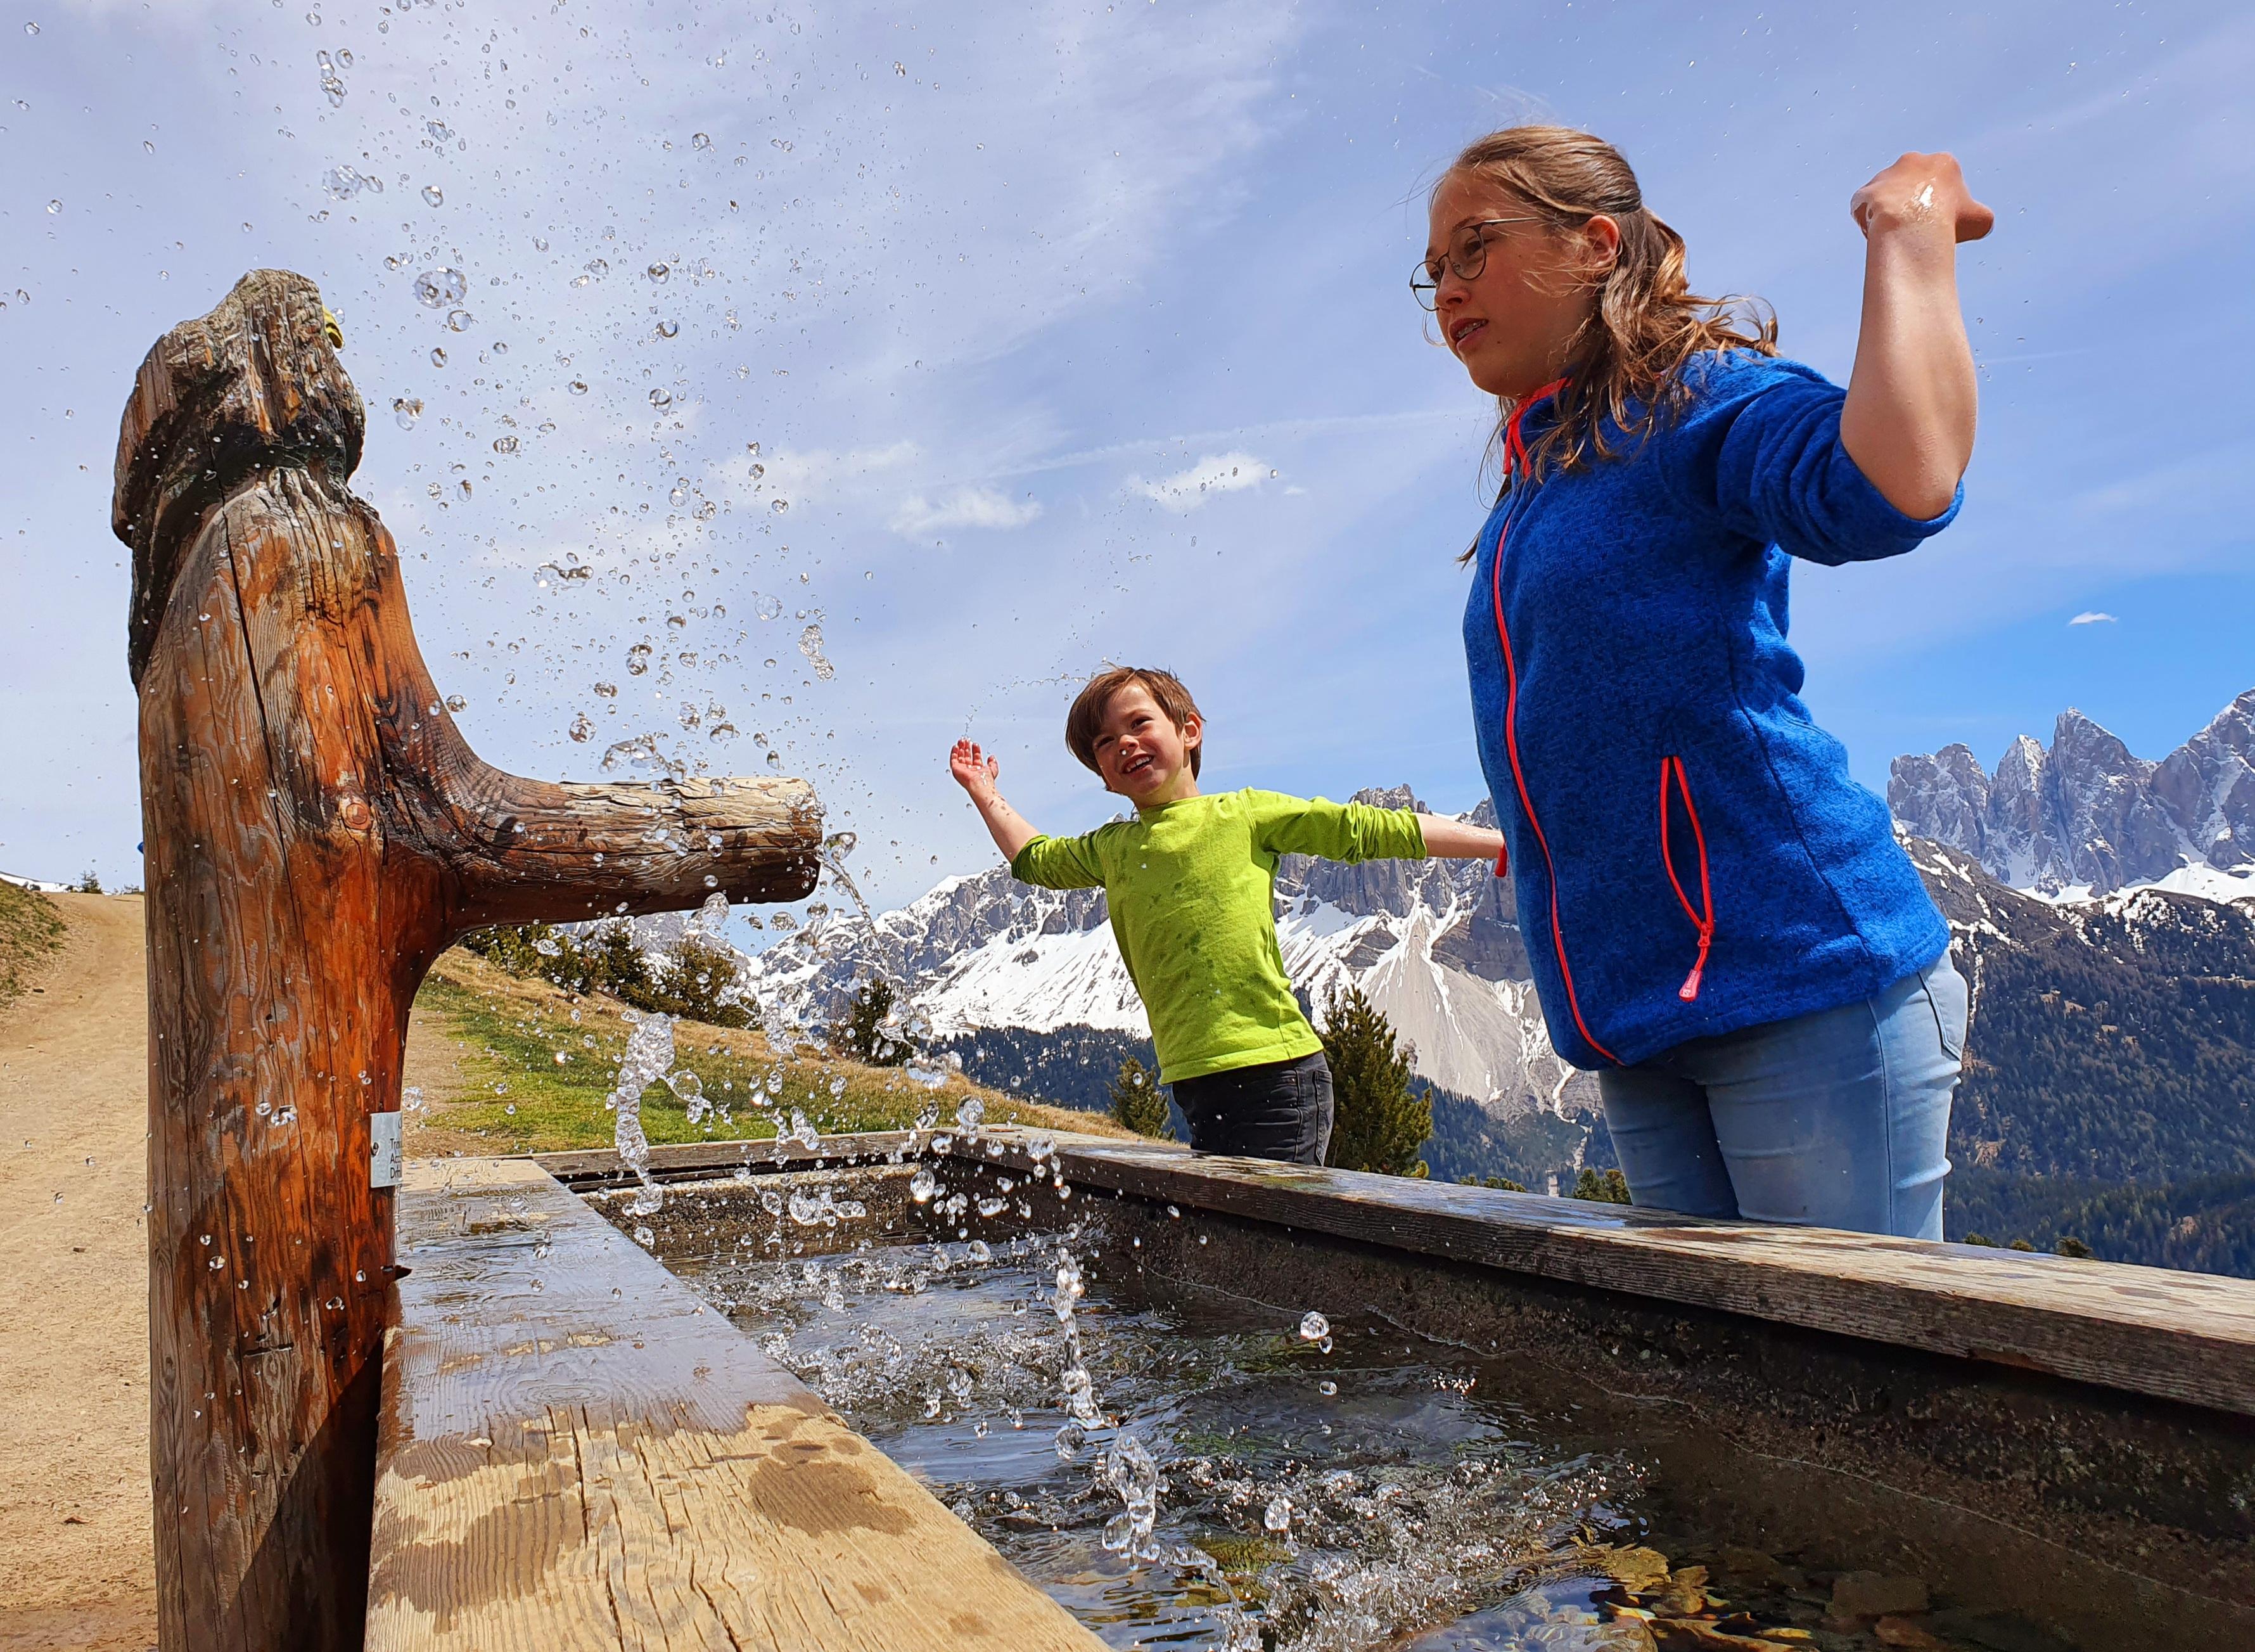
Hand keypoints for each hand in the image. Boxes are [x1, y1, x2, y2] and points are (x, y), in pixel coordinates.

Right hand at [949, 739, 999, 803]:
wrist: (979, 784)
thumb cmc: (985, 780)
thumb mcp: (992, 769)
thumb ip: (992, 763)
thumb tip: (992, 757)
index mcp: (977, 769)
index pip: (975, 757)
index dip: (975, 750)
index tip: (975, 744)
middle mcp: (969, 769)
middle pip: (966, 756)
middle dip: (967, 747)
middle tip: (967, 740)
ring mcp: (962, 769)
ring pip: (959, 756)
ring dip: (960, 748)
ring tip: (961, 741)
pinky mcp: (955, 769)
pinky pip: (953, 759)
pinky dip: (954, 752)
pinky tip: (956, 746)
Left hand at [1850, 152, 1993, 243]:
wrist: (1912, 225)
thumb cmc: (1949, 222)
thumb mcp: (1980, 219)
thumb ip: (1980, 216)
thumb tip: (1978, 221)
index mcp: (1942, 162)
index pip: (1938, 185)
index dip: (1938, 206)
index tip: (1937, 221)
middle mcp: (1911, 161)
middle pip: (1911, 187)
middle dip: (1912, 205)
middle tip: (1915, 228)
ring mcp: (1885, 175)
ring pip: (1887, 198)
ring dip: (1889, 214)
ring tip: (1896, 234)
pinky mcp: (1866, 191)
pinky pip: (1865, 209)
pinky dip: (1869, 222)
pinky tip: (1878, 234)